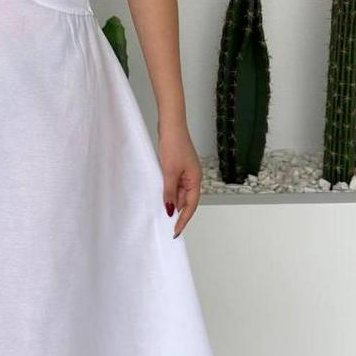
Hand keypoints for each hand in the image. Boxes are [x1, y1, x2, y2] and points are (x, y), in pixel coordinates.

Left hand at [157, 119, 202, 238]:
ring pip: (179, 191)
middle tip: (166, 225)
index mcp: (195, 179)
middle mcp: (193, 177)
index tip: (176, 231)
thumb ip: (170, 192)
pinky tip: (160, 193)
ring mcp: (185, 171)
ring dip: (171, 200)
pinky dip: (168, 189)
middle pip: (186, 200)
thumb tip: (171, 210)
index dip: (183, 220)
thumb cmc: (173, 144)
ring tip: (160, 211)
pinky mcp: (178, 165)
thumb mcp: (170, 171)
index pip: (191, 206)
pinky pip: (174, 183)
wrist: (171, 124)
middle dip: (177, 211)